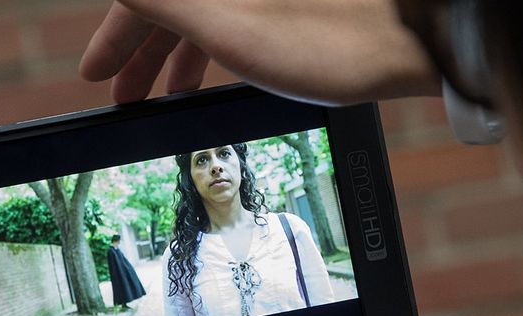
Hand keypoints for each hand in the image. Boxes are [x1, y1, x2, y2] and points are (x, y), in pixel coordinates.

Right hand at [79, 0, 441, 105]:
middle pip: (175, 0)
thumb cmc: (334, 34)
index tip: (97, 76)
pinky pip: (245, 12)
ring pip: (212, 8)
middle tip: (129, 98)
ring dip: (185, 52)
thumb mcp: (223, 22)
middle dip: (147, 49)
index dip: (114, 35)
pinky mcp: (306, 0)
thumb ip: (159, 1)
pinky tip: (228, 77)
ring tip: (177, 99)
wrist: (425, 35)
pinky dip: (225, 43)